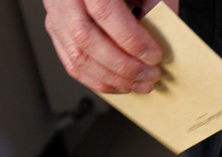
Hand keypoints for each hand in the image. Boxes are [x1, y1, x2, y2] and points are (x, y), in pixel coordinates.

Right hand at [43, 0, 178, 93]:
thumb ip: (155, 6)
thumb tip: (165, 42)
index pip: (104, 11)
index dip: (132, 40)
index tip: (155, 57)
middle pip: (87, 39)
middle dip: (125, 66)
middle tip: (152, 75)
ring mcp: (56, 15)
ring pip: (78, 57)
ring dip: (114, 79)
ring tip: (141, 84)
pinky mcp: (56, 31)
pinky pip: (72, 64)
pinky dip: (99, 81)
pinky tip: (122, 85)